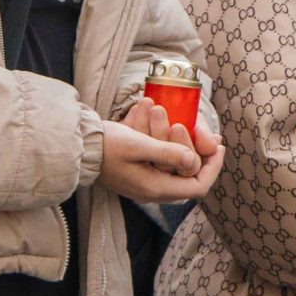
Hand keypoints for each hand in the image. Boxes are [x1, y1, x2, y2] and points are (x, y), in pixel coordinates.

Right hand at [98, 100, 223, 204]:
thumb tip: (192, 159)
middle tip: (194, 122)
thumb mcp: (137, 145)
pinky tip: (141, 113)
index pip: (198, 186)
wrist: (77, 147)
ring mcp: (144, 179)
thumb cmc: (106, 147)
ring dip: (167, 132)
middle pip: (186, 171)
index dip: (212, 167)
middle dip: (189, 142)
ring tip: (156, 108)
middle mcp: (153, 188)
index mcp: (156, 187)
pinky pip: (153, 152)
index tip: (218, 146)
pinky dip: (152, 133)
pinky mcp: (136, 168)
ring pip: (169, 158)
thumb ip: (167, 153)